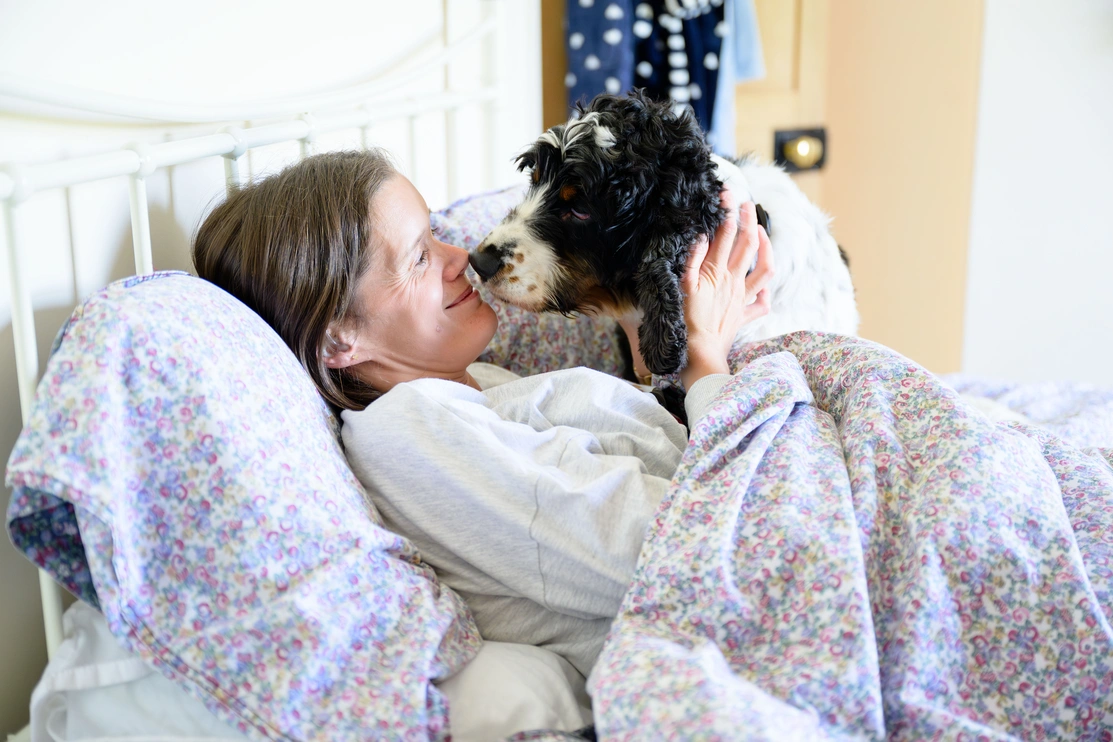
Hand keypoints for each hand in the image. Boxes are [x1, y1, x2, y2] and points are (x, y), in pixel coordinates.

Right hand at [680, 190, 773, 388]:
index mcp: (716, 273)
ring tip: (761, 233)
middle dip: (749, 219)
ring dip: (765, 248)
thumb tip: (702, 236)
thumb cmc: (685, 326)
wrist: (700, 358)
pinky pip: (761, 303)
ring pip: (763, 268)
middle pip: (747, 244)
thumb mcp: (683, 289)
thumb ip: (692, 261)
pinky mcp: (743, 316)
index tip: (728, 193)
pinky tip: (763, 286)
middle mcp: (733, 282)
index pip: (726, 234)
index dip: (728, 211)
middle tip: (746, 202)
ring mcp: (741, 298)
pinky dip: (764, 292)